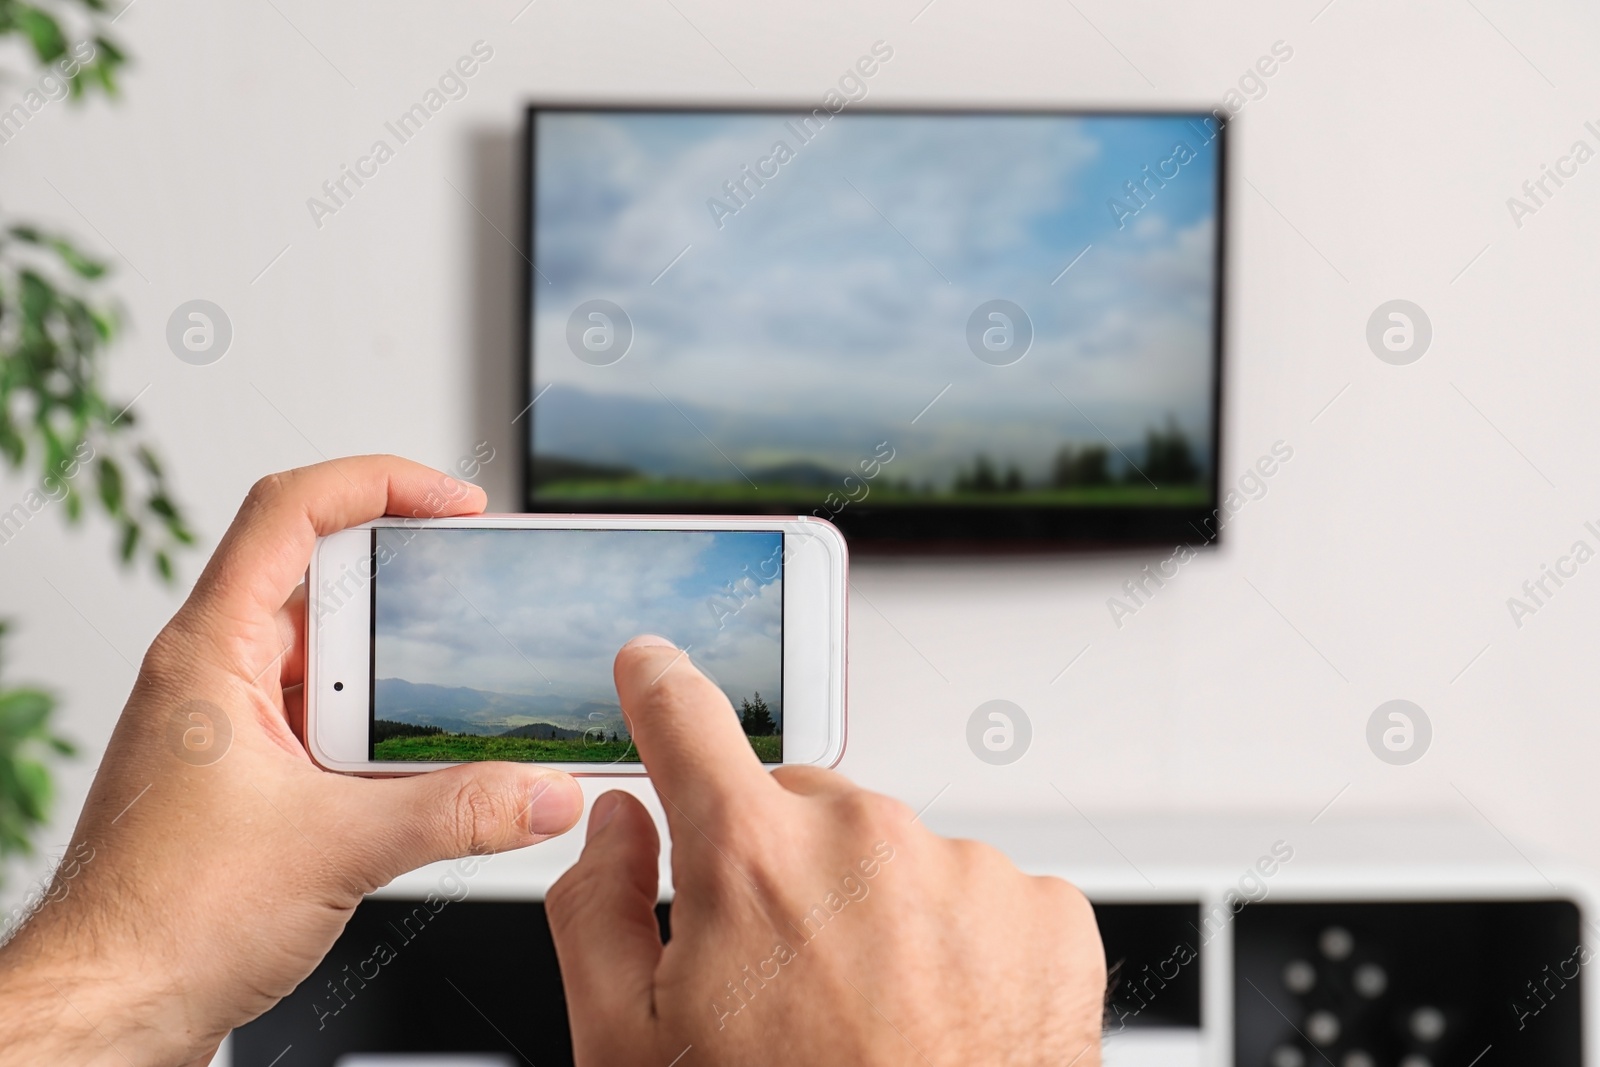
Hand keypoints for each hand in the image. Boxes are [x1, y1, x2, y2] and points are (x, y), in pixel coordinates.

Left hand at [0, 456, 583, 1065]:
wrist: (109, 1011)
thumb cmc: (160, 922)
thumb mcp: (338, 848)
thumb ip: (458, 810)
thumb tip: (542, 790)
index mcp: (211, 654)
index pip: (289, 513)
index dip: (378, 484)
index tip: (453, 504)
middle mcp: (214, 677)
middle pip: (326, 586)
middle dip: (408, 603)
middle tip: (475, 614)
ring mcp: (230, 729)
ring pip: (333, 666)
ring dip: (398, 688)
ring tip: (453, 718)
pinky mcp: (249, 781)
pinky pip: (329, 728)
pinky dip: (382, 741)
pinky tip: (426, 779)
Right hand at [547, 635, 1105, 1065]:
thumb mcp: (625, 1051)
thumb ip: (596, 911)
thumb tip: (616, 826)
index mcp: (752, 861)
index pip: (686, 723)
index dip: (658, 689)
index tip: (653, 667)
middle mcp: (866, 842)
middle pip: (798, 805)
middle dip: (779, 863)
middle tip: (782, 975)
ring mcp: (968, 871)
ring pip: (892, 853)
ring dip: (874, 909)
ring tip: (871, 1017)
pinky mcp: (1048, 911)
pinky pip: (979, 893)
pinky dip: (958, 941)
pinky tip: (939, 1019)